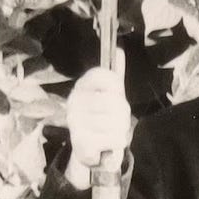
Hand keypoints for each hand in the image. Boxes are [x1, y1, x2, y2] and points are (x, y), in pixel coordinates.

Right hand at [65, 54, 131, 185]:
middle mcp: (74, 101)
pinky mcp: (81, 142)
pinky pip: (114, 139)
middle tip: (115, 120)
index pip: (107, 76)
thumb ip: (115, 75)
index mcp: (82, 86)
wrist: (88, 149)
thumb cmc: (101, 117)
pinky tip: (108, 143)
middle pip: (116, 102)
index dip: (117, 87)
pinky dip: (117, 143)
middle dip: (123, 114)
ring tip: (111, 132)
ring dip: (121, 130)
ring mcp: (76, 122)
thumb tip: (119, 50)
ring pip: (116, 122)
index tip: (116, 94)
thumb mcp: (109, 94)